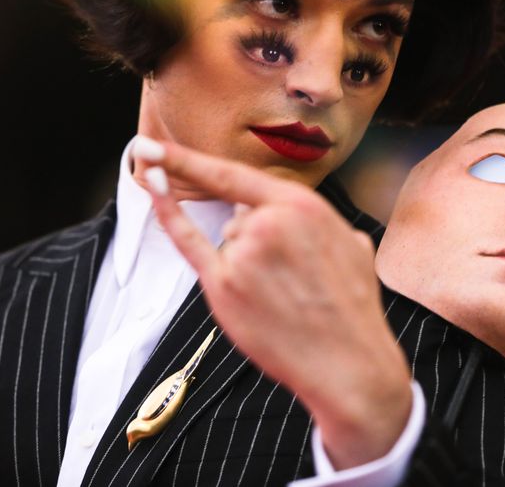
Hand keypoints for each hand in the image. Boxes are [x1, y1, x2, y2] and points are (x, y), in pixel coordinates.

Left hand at [133, 136, 412, 468]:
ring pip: (230, 243)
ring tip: (286, 296)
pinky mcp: (223, 286)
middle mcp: (266, 221)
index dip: (187, 159)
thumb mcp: (349, 241)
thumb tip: (291, 216)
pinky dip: (169, 215)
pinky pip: (189, 243)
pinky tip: (152, 188)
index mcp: (301, 204)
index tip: (154, 142)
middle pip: (240, 216)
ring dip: (249, 265)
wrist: (349, 363)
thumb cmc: (351, 306)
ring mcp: (241, 252)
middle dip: (260, 242)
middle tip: (295, 279)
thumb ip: (313, 220)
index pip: (232, 175)